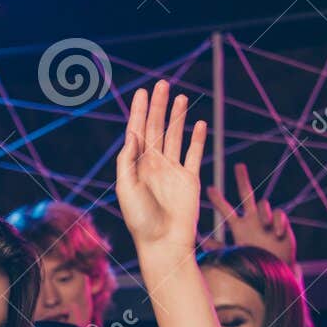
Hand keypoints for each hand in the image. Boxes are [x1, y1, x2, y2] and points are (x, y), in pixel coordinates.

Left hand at [116, 82, 206, 264]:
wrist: (163, 242)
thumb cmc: (140, 220)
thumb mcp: (127, 189)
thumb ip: (127, 162)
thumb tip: (132, 135)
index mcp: (136, 167)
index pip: (137, 132)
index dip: (139, 112)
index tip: (142, 93)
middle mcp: (153, 166)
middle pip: (156, 129)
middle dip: (158, 107)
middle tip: (162, 84)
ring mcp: (172, 171)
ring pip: (175, 137)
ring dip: (177, 117)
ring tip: (180, 96)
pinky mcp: (190, 179)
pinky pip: (194, 153)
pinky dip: (197, 138)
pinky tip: (199, 123)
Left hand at [205, 162, 294, 262]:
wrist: (274, 269)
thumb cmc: (253, 262)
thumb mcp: (233, 253)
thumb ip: (217, 248)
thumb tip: (199, 242)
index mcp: (239, 226)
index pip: (226, 210)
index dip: (218, 200)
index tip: (208, 188)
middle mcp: (252, 219)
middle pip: (247, 194)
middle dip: (243, 179)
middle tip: (238, 166)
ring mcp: (267, 220)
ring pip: (263, 203)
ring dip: (263, 213)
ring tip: (264, 226)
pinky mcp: (281, 222)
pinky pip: (278, 213)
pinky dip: (277, 222)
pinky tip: (277, 234)